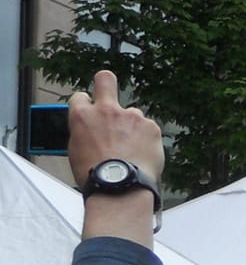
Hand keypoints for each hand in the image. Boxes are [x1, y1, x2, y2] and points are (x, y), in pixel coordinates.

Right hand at [68, 73, 164, 245]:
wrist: (120, 185)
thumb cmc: (95, 174)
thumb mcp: (76, 150)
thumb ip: (84, 131)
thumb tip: (89, 129)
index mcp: (82, 116)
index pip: (81, 96)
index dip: (86, 104)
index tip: (90, 110)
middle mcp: (106, 110)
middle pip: (106, 79)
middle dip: (105, 81)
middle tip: (108, 90)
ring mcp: (131, 116)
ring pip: (132, 114)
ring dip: (132, 127)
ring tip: (131, 150)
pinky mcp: (150, 126)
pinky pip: (148, 129)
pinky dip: (146, 140)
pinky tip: (142, 154)